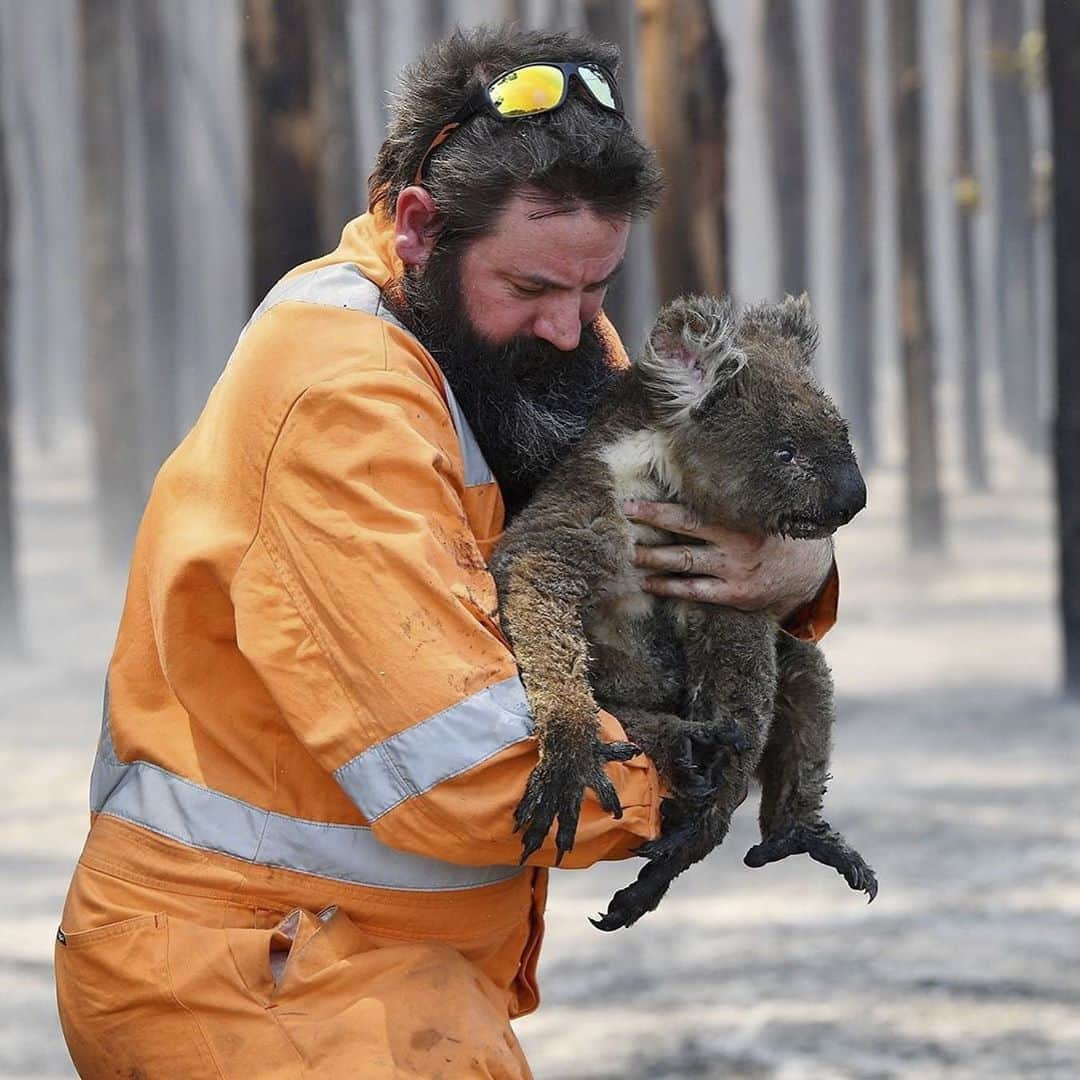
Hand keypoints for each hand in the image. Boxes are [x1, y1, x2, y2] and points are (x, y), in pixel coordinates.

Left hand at [623, 500, 833, 618]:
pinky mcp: (735, 595)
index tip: (630, 502)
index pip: (693, 510)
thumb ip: (733, 497)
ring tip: (627, 553)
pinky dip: (669, 587)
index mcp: (743, 517)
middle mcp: (738, 543)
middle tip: (621, 520)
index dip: (659, 507)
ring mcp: (735, 571)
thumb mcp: (762, 509)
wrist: (809, 572)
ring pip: (685, 563)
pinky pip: (695, 591)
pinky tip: (648, 582)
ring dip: (652, 559)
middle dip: (650, 525)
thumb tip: (694, 468)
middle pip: (684, 532)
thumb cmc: (775, 531)